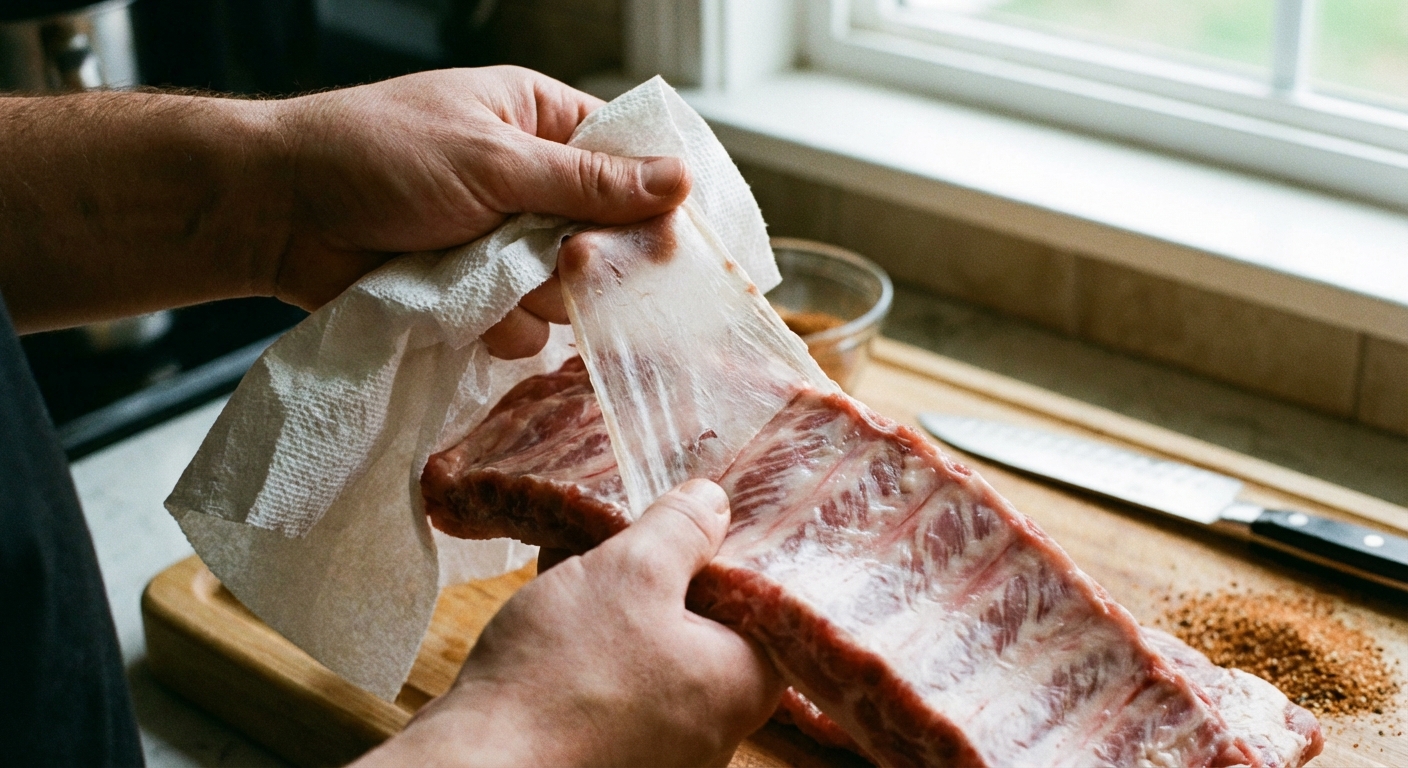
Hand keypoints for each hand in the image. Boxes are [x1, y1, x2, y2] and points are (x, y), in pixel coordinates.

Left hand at [0, 67, 687, 336]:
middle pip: (606, 233)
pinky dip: (507, 328)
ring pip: (569, 288)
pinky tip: (478, 317)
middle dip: (590, 256)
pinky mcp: (474, 295)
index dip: (653, 197)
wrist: (277, 213)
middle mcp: (527, 181)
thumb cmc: (376, 156)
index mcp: (536, 120)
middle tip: (567, 265)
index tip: (675, 240)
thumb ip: (589, 182)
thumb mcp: (493, 160)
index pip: (626, 156)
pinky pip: (526, 326)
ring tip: (497, 284)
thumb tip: (679, 181)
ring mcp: (500, 242)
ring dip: (542, 296)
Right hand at [356, 480, 783, 766]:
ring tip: (576, 551)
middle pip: (704, 625)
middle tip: (625, 528)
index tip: (691, 518)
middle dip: (662, 571)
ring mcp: (662, 748)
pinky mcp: (610, 753)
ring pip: (652, 650)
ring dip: (618, 601)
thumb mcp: (630, 572)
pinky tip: (555, 596)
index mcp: (743, 683)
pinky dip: (594, 641)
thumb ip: (681, 531)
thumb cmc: (566, 671)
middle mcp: (714, 726)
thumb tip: (715, 503)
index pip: (763, 604)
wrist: (480, 766)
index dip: (727, 552)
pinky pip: (615, 682)